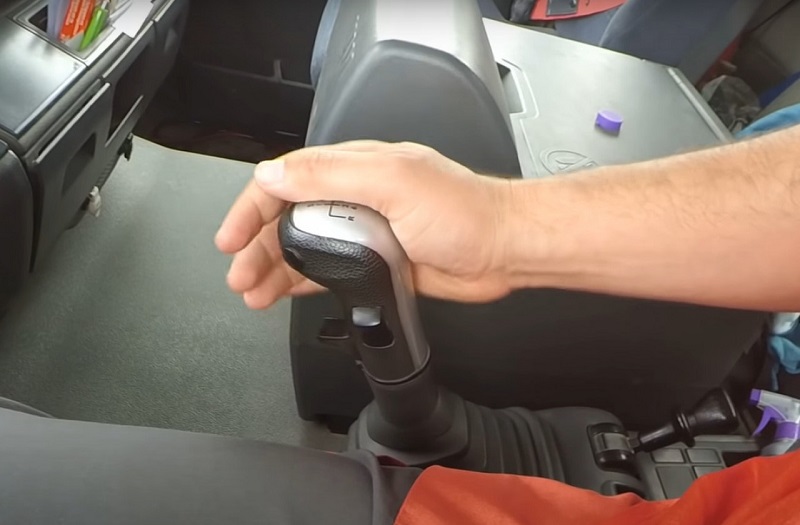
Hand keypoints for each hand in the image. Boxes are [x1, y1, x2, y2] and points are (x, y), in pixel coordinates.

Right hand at [215, 141, 513, 308]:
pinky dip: (303, 282)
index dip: (252, 207)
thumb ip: (331, 175)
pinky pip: (328, 271)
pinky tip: (284, 293)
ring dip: (274, 268)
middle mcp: (356, 198)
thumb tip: (276, 173)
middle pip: (289, 219)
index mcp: (355, 169)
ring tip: (253, 291)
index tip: (232, 236)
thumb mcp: (393, 180)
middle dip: (257, 246)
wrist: (503, 249)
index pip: (286, 180)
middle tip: (239, 274)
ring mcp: (365, 232)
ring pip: (305, 249)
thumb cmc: (463, 211)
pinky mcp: (376, 262)